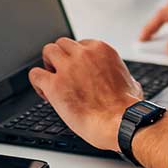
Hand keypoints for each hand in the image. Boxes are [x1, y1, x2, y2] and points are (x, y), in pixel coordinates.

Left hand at [27, 38, 141, 152]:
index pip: (80, 44)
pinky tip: (44, 92)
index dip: (76, 59)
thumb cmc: (127, 109)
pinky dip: (37, 82)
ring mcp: (67, 68)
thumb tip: (122, 80)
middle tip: (63, 74)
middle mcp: (83, 54)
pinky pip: (35, 74)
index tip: (77, 72)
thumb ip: (120, 75)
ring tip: (52, 80)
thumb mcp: (131, 82)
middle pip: (62, 43)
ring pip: (48, 51)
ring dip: (48, 64)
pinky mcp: (54, 85)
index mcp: (101, 50)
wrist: (120, 123)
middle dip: (61, 57)